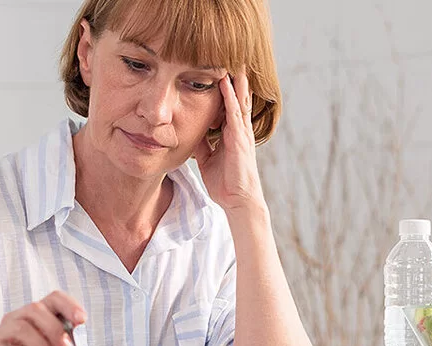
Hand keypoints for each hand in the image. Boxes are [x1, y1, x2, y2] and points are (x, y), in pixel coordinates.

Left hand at [195, 71, 266, 214]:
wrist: (237, 200)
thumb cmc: (225, 182)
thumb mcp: (207, 158)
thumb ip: (201, 144)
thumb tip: (189, 131)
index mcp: (232, 135)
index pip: (229, 107)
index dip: (225, 90)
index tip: (220, 72)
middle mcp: (239, 131)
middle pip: (237, 99)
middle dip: (235, 81)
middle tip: (231, 60)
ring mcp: (241, 134)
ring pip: (239, 101)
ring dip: (236, 82)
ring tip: (233, 62)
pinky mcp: (240, 139)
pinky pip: (235, 113)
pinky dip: (230, 97)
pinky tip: (226, 84)